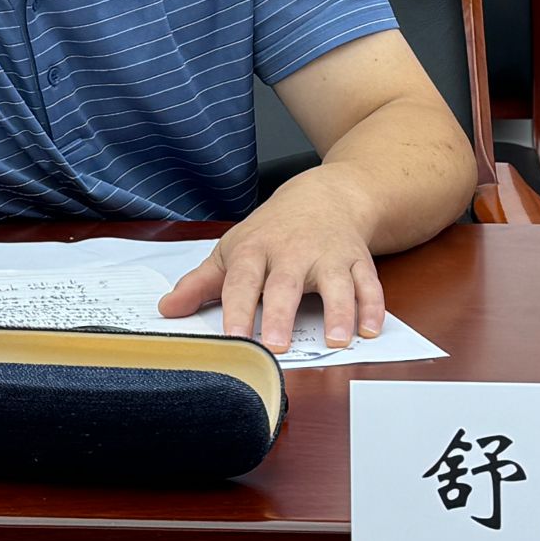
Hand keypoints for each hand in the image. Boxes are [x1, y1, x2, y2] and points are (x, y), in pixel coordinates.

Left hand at [157, 168, 384, 353]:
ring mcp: (329, 256)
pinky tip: (371, 329)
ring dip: (337, 311)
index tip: (233, 337)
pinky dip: (373, 306)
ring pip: (335, 284)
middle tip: (277, 345)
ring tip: (335, 340)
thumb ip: (201, 283)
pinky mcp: (358, 261)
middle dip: (281, 314)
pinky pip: (369, 284)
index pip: (242, 281)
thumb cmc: (273, 230)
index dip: (237, 310)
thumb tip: (167, 309)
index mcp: (256, 251)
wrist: (324, 195)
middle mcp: (293, 253)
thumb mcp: (233, 250)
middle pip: (286, 284)